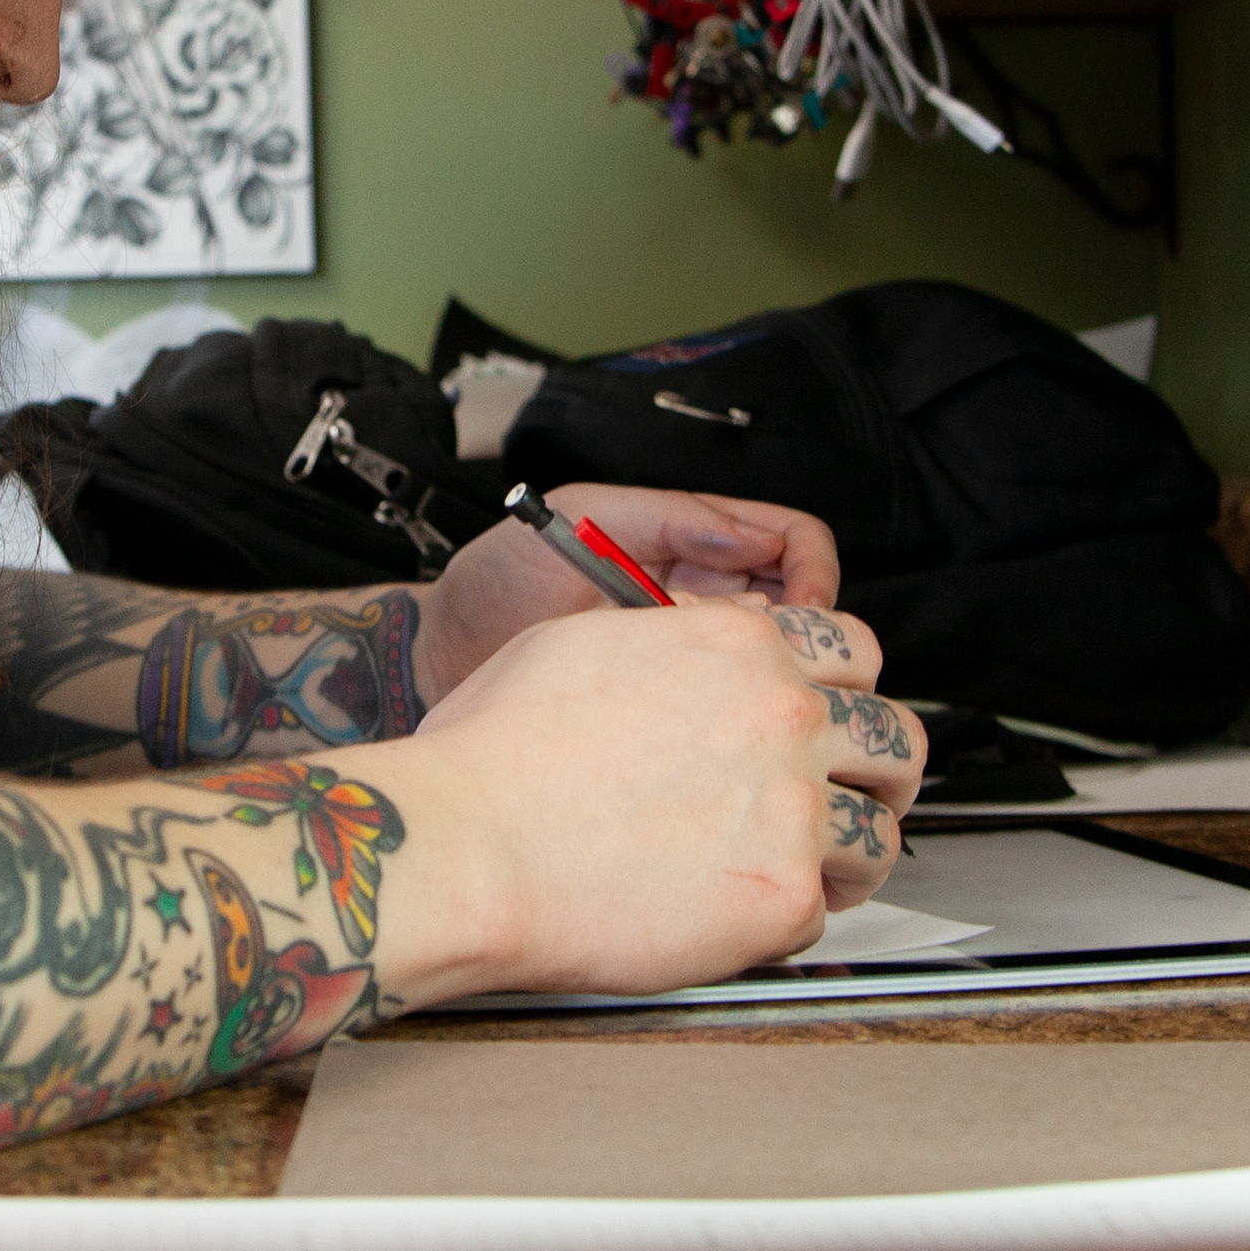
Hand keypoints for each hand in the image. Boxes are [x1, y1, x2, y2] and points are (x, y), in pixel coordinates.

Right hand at [385, 602, 925, 996]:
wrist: (469, 846)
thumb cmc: (497, 754)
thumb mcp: (586, 642)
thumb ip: (675, 641)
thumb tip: (701, 650)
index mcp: (739, 644)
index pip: (855, 649)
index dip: (846, 688)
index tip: (835, 716)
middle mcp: (783, 716)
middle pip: (897, 737)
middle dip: (879, 771)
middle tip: (850, 797)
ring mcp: (792, 807)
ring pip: (881, 832)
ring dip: (850, 854)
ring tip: (810, 872)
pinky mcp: (782, 895)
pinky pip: (822, 913)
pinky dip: (787, 919)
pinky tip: (739, 914)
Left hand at [414, 484, 847, 704]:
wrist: (438, 658)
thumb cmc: (494, 581)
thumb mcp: (575, 522)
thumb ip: (665, 515)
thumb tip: (752, 534)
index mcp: (689, 538)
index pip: (792, 541)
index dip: (812, 572)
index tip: (800, 614)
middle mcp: (701, 594)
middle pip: (804, 608)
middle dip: (810, 638)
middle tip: (779, 672)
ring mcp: (686, 653)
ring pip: (776, 667)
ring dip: (772, 684)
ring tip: (733, 702)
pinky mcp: (667, 707)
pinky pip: (727, 713)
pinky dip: (733, 722)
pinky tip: (706, 735)